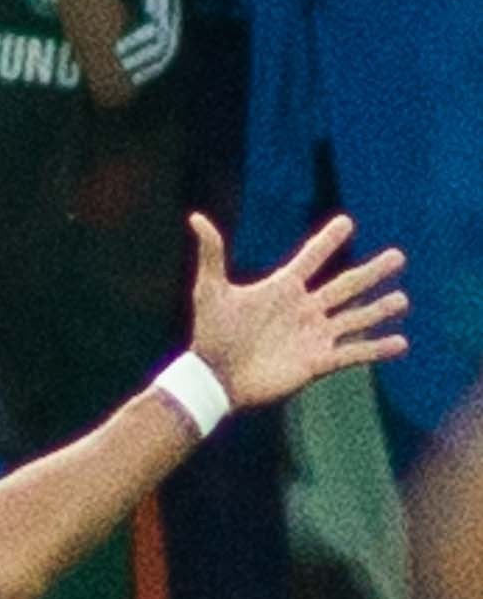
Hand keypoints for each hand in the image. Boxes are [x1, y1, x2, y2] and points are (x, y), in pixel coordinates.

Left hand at [188, 212, 410, 413]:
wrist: (212, 379)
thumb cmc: (210, 335)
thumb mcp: (209, 292)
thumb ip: (211, 254)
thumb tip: (195, 218)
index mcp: (283, 288)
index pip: (312, 258)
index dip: (327, 241)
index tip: (345, 223)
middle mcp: (304, 309)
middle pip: (346, 285)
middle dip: (372, 272)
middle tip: (398, 256)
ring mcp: (313, 335)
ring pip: (355, 318)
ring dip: (380, 309)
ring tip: (402, 300)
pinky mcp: (316, 362)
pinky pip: (353, 353)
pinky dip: (376, 349)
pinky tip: (401, 343)